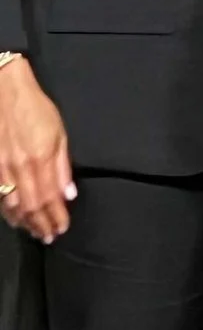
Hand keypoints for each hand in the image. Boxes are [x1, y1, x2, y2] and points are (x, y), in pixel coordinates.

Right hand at [0, 57, 72, 242]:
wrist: (4, 93)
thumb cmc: (36, 110)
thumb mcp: (59, 134)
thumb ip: (63, 166)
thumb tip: (68, 194)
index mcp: (40, 160)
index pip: (50, 198)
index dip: (56, 216)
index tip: (63, 228)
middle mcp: (19, 168)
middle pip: (30, 206)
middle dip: (41, 224)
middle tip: (49, 237)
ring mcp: (2, 169)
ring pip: (12, 204)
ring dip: (24, 221)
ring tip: (35, 232)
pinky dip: (8, 210)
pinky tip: (15, 218)